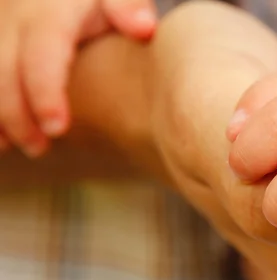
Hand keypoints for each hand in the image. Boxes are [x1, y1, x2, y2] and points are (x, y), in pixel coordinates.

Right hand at [0, 0, 155, 156]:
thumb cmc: (95, 0)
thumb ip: (128, 7)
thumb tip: (143, 28)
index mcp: (50, 13)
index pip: (41, 56)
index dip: (45, 94)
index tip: (58, 129)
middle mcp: (14, 18)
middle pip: (4, 74)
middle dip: (18, 117)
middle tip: (40, 149)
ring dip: (0, 119)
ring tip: (27, 147)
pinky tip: (2, 140)